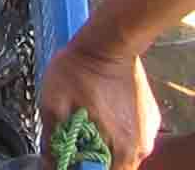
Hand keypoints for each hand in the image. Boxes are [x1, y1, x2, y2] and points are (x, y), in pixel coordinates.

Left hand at [39, 39, 158, 168]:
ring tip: (87, 122)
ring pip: (123, 152)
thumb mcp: (53, 103)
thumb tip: (48, 162)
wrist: (108, 42)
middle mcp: (140, 146)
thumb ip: (53, 138)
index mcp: (120, 148)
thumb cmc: (78, 71)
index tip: (68, 157)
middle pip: (114, 166)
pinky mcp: (151, 119)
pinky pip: (132, 136)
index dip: (81, 169)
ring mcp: (149, 132)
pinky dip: (116, 131)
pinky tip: (102, 113)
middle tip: (75, 139)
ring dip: (104, 144)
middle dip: (92, 157)